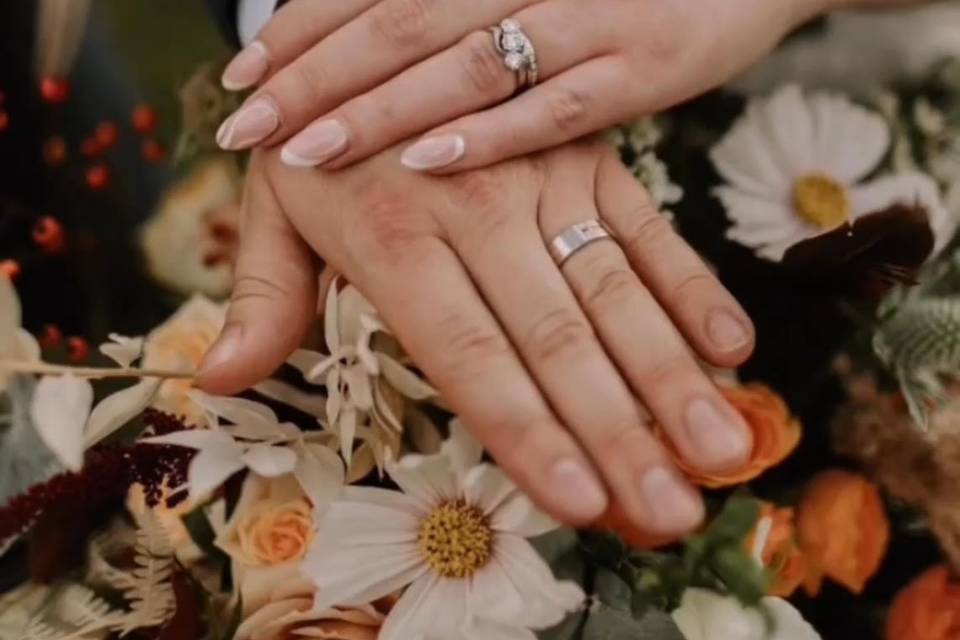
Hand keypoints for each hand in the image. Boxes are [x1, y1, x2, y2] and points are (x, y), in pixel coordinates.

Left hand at [197, 140, 755, 535]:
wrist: (378, 33)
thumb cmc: (325, 144)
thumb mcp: (278, 208)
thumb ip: (264, 296)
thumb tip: (220, 381)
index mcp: (394, 233)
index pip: (469, 353)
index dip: (526, 432)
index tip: (580, 503)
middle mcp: (479, 207)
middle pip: (557, 338)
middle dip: (620, 432)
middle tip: (674, 512)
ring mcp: (545, 177)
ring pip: (615, 291)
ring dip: (673, 376)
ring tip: (722, 451)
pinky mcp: (590, 156)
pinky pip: (650, 228)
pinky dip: (692, 288)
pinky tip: (731, 352)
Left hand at [215, 0, 829, 170]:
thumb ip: (457, 3)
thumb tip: (381, 41)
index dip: (301, 26)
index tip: (241, 76)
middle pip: (398, 22)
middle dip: (313, 76)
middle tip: (245, 126)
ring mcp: (585, 16)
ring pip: (462, 63)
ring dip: (377, 109)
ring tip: (303, 150)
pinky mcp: (642, 67)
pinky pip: (555, 108)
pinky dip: (489, 134)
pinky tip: (426, 160)